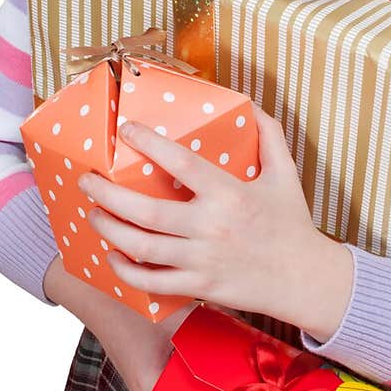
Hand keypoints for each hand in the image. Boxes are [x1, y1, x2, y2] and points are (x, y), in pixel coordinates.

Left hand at [75, 100, 350, 333]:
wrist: (304, 279)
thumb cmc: (292, 223)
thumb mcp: (286, 173)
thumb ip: (269, 135)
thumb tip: (249, 105)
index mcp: (230, 194)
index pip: (180, 163)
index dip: (148, 143)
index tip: (126, 130)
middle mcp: (211, 226)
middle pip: (144, 211)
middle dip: (105, 194)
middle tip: (86, 179)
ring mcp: (202, 260)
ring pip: (141, 246)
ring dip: (108, 228)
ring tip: (92, 213)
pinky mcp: (199, 286)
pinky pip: (151, 282)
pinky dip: (125, 270)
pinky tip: (112, 254)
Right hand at [89, 296, 208, 390]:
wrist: (94, 293)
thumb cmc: (129, 306)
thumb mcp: (175, 315)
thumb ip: (210, 318)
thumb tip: (242, 325)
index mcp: (147, 385)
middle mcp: (143, 388)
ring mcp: (140, 377)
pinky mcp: (141, 365)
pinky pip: (165, 386)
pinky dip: (184, 388)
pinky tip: (204, 375)